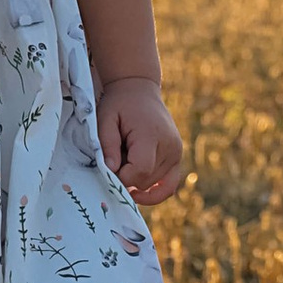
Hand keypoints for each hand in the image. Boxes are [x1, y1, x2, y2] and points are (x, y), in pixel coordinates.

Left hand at [98, 78, 183, 208]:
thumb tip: (112, 170)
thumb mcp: (105, 118)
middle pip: (146, 180)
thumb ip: (107, 144)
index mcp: (152, 135)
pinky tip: (137, 192)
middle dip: (126, 179)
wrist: (139, 89)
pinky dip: (154, 192)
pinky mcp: (177, 158)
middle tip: (114, 161)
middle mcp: (170, 146)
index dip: (121, 177)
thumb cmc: (119, 103)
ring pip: (155, 185)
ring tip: (125, 161)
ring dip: (136, 181)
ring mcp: (177, 153)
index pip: (140, 171)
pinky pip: (169, 185)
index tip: (107, 168)